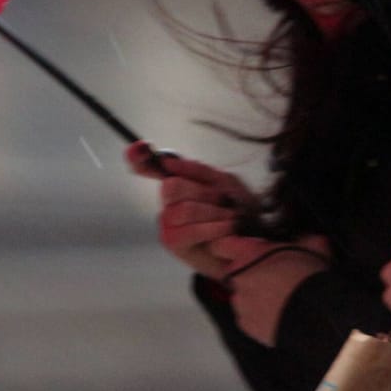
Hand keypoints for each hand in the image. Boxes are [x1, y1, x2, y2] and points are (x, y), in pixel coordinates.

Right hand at [124, 140, 255, 276]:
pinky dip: (213, 228)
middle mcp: (168, 201)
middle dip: (203, 192)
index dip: (140, 158)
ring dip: (214, 213)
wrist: (251, 242)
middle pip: (172, 186)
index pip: (151, 167)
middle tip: (224, 200)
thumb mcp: (225, 183)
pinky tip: (227, 228)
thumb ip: (197, 170)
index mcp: (179, 182)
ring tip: (231, 218)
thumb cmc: (237, 210)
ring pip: (184, 210)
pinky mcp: (173, 242)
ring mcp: (168, 223)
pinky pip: (189, 230)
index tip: (139, 148)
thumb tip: (166, 160)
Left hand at [209, 234, 332, 345]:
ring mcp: (241, 302)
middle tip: (275, 277)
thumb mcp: (313, 246)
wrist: (314, 313)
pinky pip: (250, 318)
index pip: (222, 246)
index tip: (240, 250)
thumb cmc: (310, 277)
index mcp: (248, 253)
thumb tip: (311, 240)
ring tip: (281, 299)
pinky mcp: (246, 325)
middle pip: (237, 273)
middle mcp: (238, 277)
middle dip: (252, 274)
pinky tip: (279, 314)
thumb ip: (304, 241)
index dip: (231, 248)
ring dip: (256, 297)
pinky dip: (260, 317)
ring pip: (243, 297)